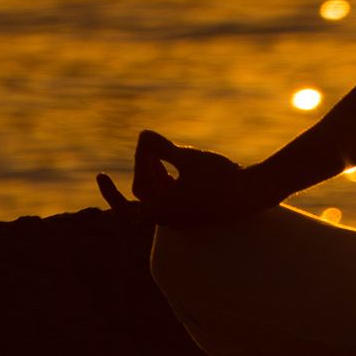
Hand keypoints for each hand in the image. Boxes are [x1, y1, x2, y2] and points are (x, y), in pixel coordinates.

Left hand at [96, 129, 267, 229]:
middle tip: (147, 143)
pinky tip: (172, 162)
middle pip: (144, 192)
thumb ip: (161, 148)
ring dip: (154, 172)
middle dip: (142, 166)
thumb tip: (142, 136)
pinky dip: (167, 179)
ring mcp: (185, 217)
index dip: (109, 193)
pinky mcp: (197, 210)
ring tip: (156, 150)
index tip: (101, 175)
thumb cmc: (220, 176)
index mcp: (162, 212)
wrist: (255, 191)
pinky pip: (172, 196)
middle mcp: (170, 219)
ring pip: (159, 195)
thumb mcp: (187, 157)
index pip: (124, 208)